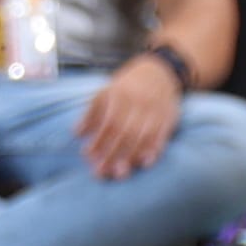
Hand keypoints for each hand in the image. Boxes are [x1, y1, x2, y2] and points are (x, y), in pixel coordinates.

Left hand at [78, 56, 180, 178]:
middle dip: (112, 154)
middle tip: (100, 172)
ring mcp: (155, 111)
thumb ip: (92, 113)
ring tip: (119, 173)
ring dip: (131, 156)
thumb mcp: (107, 92)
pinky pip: (161, 136)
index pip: (108, 121)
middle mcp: (138, 103)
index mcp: (120, 95)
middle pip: (125, 132)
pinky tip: (144, 164)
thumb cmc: (128, 87)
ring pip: (142, 136)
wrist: (159, 72)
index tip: (87, 156)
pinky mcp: (169, 118)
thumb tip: (76, 133)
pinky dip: (153, 150)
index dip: (98, 140)